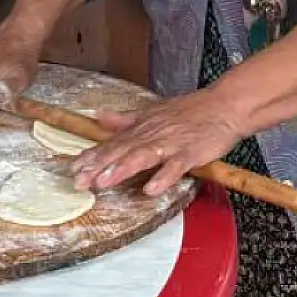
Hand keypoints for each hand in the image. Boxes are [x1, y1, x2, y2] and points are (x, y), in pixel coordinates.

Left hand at [70, 90, 250, 196]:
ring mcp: (171, 144)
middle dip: (99, 165)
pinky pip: (175, 166)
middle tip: (78, 180)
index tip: (72, 168)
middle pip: (122, 151)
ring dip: (122, 169)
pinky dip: (163, 177)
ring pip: (143, 157)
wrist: (224, 106)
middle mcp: (152, 134)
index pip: (113, 143)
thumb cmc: (190, 111)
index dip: (93, 156)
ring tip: (103, 182)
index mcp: (143, 128)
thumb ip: (125, 119)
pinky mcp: (191, 153)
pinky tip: (151, 190)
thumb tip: (99, 116)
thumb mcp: (153, 112)